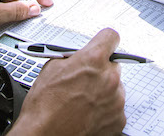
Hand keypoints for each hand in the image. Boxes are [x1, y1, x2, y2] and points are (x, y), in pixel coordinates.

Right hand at [9, 28, 125, 135]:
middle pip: (112, 64)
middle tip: (85, 78)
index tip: (103, 45)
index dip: (104, 41)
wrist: (46, 134)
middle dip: (100, 68)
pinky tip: (88, 111)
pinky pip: (116, 106)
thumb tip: (81, 55)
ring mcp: (116, 101)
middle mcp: (109, 78)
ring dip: (103, 89)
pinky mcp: (119, 120)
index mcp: (93, 59)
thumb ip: (74, 57)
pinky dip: (105, 108)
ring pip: (115, 86)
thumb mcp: (53, 66)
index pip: (111, 37)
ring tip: (83, 99)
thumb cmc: (45, 103)